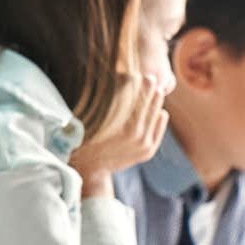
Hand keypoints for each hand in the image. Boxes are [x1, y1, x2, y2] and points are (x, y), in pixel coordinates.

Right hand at [68, 73, 168, 195]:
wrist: (91, 170)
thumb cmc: (84, 142)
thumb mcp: (91, 122)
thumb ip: (104, 103)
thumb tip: (114, 81)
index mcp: (119, 125)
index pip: (133, 98)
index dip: (135, 84)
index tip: (135, 74)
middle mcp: (135, 134)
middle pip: (146, 104)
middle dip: (147, 89)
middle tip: (149, 76)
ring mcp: (144, 144)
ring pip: (155, 113)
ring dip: (155, 101)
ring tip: (156, 90)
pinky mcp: (148, 150)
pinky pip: (159, 127)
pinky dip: (159, 117)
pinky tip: (160, 110)